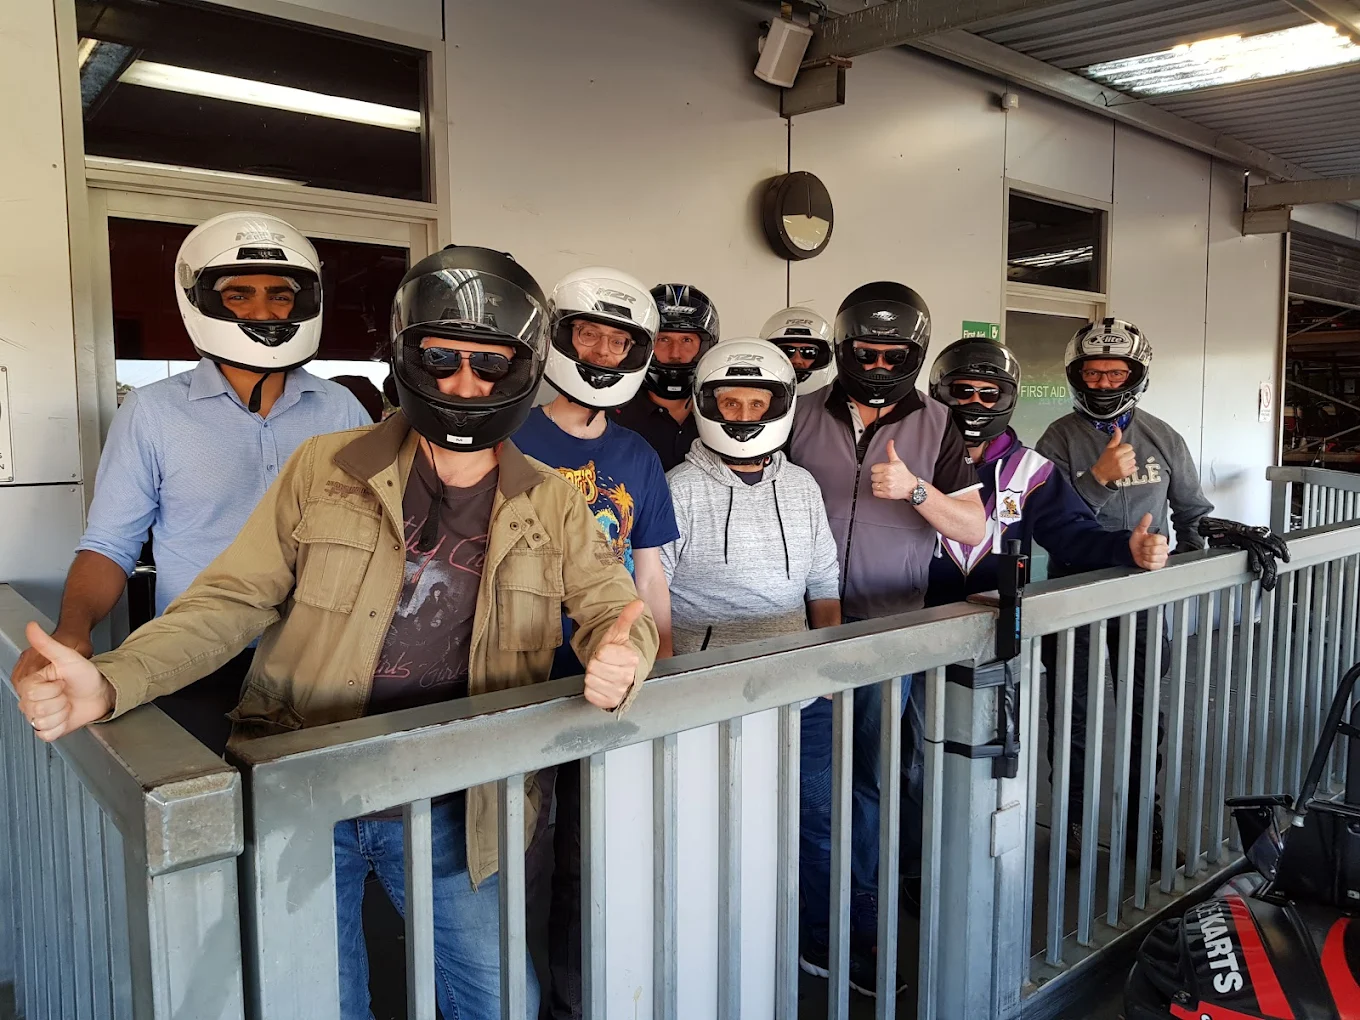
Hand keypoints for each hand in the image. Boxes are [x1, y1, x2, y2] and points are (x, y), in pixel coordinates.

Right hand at [13, 622, 114, 741]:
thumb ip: (47, 644)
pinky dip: (60, 727)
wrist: (101, 691)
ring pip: (42, 723)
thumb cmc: (85, 674)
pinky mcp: (48, 728)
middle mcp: (31, 700)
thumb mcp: (68, 656)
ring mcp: (39, 715)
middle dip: (59, 701)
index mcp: (30, 683)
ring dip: (61, 714)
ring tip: (67, 704)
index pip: (33, 694)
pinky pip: (46, 735)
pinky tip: (66, 716)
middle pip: (37, 710)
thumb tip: (31, 626)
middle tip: (66, 693)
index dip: (52, 689)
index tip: (61, 681)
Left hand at [583, 600, 645, 710]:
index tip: (608, 651)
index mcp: (632, 658)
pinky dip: (591, 689)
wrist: (621, 671)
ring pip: (591, 680)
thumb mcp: (619, 632)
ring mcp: (619, 691)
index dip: (601, 650)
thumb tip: (638, 603)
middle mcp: (628, 677)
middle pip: (594, 667)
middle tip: (603, 662)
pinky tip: (600, 684)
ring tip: (602, 672)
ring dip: (593, 675)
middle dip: (595, 663)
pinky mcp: (610, 702)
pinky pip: (590, 694)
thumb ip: (627, 617)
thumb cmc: (618, 651)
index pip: (602, 653)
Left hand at [870, 440, 917, 500]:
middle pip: (873, 477)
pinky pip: (875, 492)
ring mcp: (887, 486)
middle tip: (885, 477)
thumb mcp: (898, 461)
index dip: (878, 469)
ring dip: (878, 484)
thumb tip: (890, 441)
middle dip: (878, 476)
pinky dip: (878, 491)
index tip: (883, 471)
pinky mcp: (887, 494)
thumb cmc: (904, 474)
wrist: (911, 487)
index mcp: (889, 468)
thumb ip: (891, 451)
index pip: (873, 468)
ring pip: (873, 485)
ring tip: (885, 483)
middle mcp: (887, 477)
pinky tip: (884, 488)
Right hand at [1090, 426, 1136, 485]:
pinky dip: (1130, 468)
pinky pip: (1134, 468)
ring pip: (1134, 461)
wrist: (1100, 473)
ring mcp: (1123, 467)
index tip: (1120, 452)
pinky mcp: (1125, 473)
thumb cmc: (1104, 459)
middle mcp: (1120, 459)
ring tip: (1122, 463)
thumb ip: (1115, 438)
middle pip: (1132, 454)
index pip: (1129, 447)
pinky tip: (1124, 468)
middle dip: (1127, 455)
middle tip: (1121, 458)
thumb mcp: (1109, 448)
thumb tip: (1117, 427)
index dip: (1125, 449)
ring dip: (1129, 462)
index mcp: (1116, 451)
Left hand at [1129, 513, 1168, 570]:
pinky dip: (1146, 563)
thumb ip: (1144, 523)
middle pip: (1155, 550)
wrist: (1133, 552)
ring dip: (1145, 556)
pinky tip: (1145, 559)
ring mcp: (1163, 557)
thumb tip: (1148, 515)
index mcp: (1161, 539)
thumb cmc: (1138, 542)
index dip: (1147, 542)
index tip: (1144, 542)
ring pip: (1153, 558)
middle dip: (1145, 549)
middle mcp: (1164, 548)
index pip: (1157, 540)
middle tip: (1144, 548)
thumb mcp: (1139, 532)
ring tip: (1144, 553)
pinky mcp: (1160, 565)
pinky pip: (1152, 565)